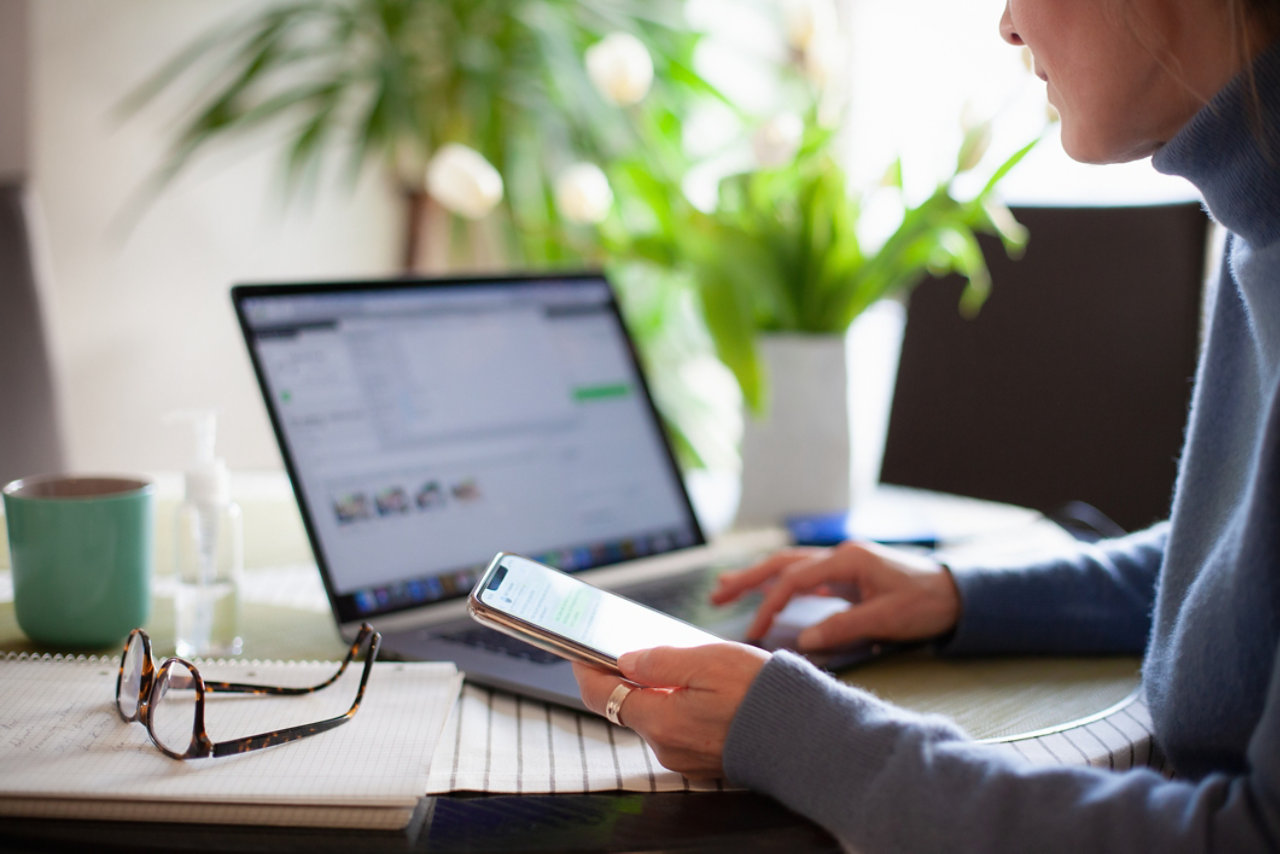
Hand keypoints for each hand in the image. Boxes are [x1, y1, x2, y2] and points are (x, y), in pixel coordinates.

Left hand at [572, 643, 768, 779]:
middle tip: (632, 647)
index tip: (579, 652)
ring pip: (654, 716)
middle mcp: (665, 746)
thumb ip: (660, 662)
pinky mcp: (703, 760)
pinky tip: (698, 688)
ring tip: (678, 663)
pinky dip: (677, 706)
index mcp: (660, 721)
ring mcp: (684, 757)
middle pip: (627, 706)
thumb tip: (626, 661)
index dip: (586, 671)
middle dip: (626, 677)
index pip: (602, 697)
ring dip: (657, 691)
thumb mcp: (708, 661)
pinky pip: (677, 728)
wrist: (805, 735)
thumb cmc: (761, 695)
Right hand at [711, 540, 960, 651]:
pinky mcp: (847, 575)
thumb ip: (843, 627)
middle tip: (716, 595)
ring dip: (758, 578)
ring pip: (790, 567)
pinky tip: (768, 595)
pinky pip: (805, 577)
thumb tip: (803, 640)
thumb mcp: (887, 618)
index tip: (753, 630)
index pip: (794, 579)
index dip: (769, 604)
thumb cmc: (926, 603)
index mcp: (847, 559)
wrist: (957, 594)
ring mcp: (843, 564)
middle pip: (782, 563)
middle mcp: (840, 556)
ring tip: (727, 589)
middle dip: (747, 578)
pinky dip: (781, 585)